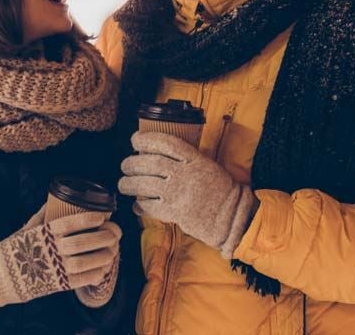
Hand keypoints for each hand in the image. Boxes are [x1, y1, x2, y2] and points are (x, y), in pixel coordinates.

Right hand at [0, 211, 119, 308]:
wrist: (1, 277)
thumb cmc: (14, 249)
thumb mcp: (26, 228)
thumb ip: (41, 215)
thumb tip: (52, 199)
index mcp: (43, 233)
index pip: (70, 223)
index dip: (89, 219)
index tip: (103, 216)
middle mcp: (50, 250)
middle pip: (82, 242)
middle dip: (104, 236)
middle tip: (116, 232)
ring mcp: (55, 268)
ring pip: (86, 262)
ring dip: (104, 255)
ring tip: (113, 249)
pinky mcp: (58, 285)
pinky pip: (82, 280)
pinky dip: (96, 273)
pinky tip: (104, 268)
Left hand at [118, 131, 257, 258]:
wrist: (230, 216)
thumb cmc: (219, 189)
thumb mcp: (206, 164)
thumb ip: (184, 158)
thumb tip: (155, 153)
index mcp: (194, 159)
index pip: (165, 143)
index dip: (146, 139)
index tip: (134, 139)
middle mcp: (184, 174)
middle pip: (151, 163)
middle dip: (132, 163)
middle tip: (125, 165)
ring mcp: (178, 193)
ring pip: (145, 184)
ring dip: (129, 183)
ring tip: (123, 184)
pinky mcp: (175, 212)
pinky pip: (150, 206)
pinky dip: (140, 204)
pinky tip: (136, 204)